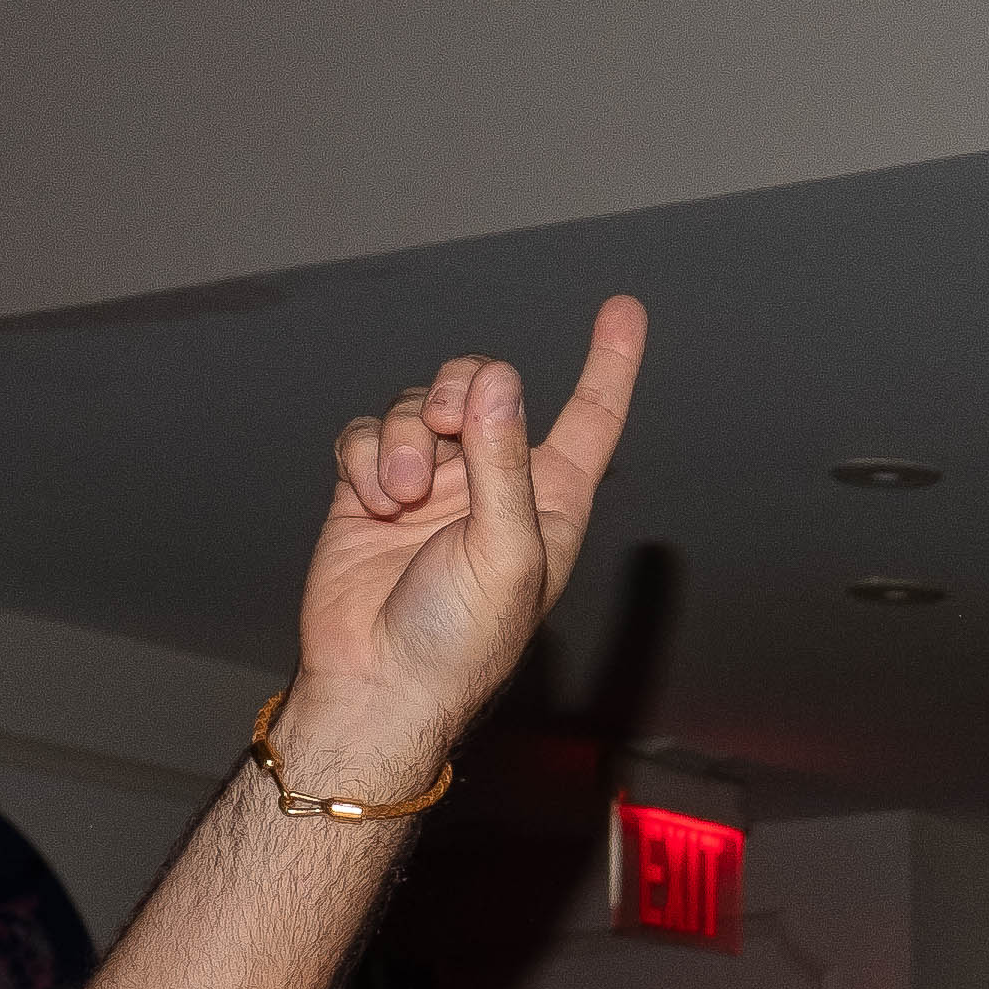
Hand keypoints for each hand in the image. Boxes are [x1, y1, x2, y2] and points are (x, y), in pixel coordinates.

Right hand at [288, 297, 648, 761]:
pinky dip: (365, 456)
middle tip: (443, 427)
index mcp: (548, 500)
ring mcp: (431, 484)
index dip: (608, 363)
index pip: (590, 416)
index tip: (624, 307)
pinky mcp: (372, 489)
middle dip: (458, 389)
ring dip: (404, 437)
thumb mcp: (504, 552)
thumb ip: (503, 462)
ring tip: (401, 496)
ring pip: (417, 405)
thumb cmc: (459, 641)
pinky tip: (370, 502)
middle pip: (483, 385)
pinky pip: (366, 434)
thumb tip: (497, 383)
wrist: (376, 681)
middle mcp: (493, 483)